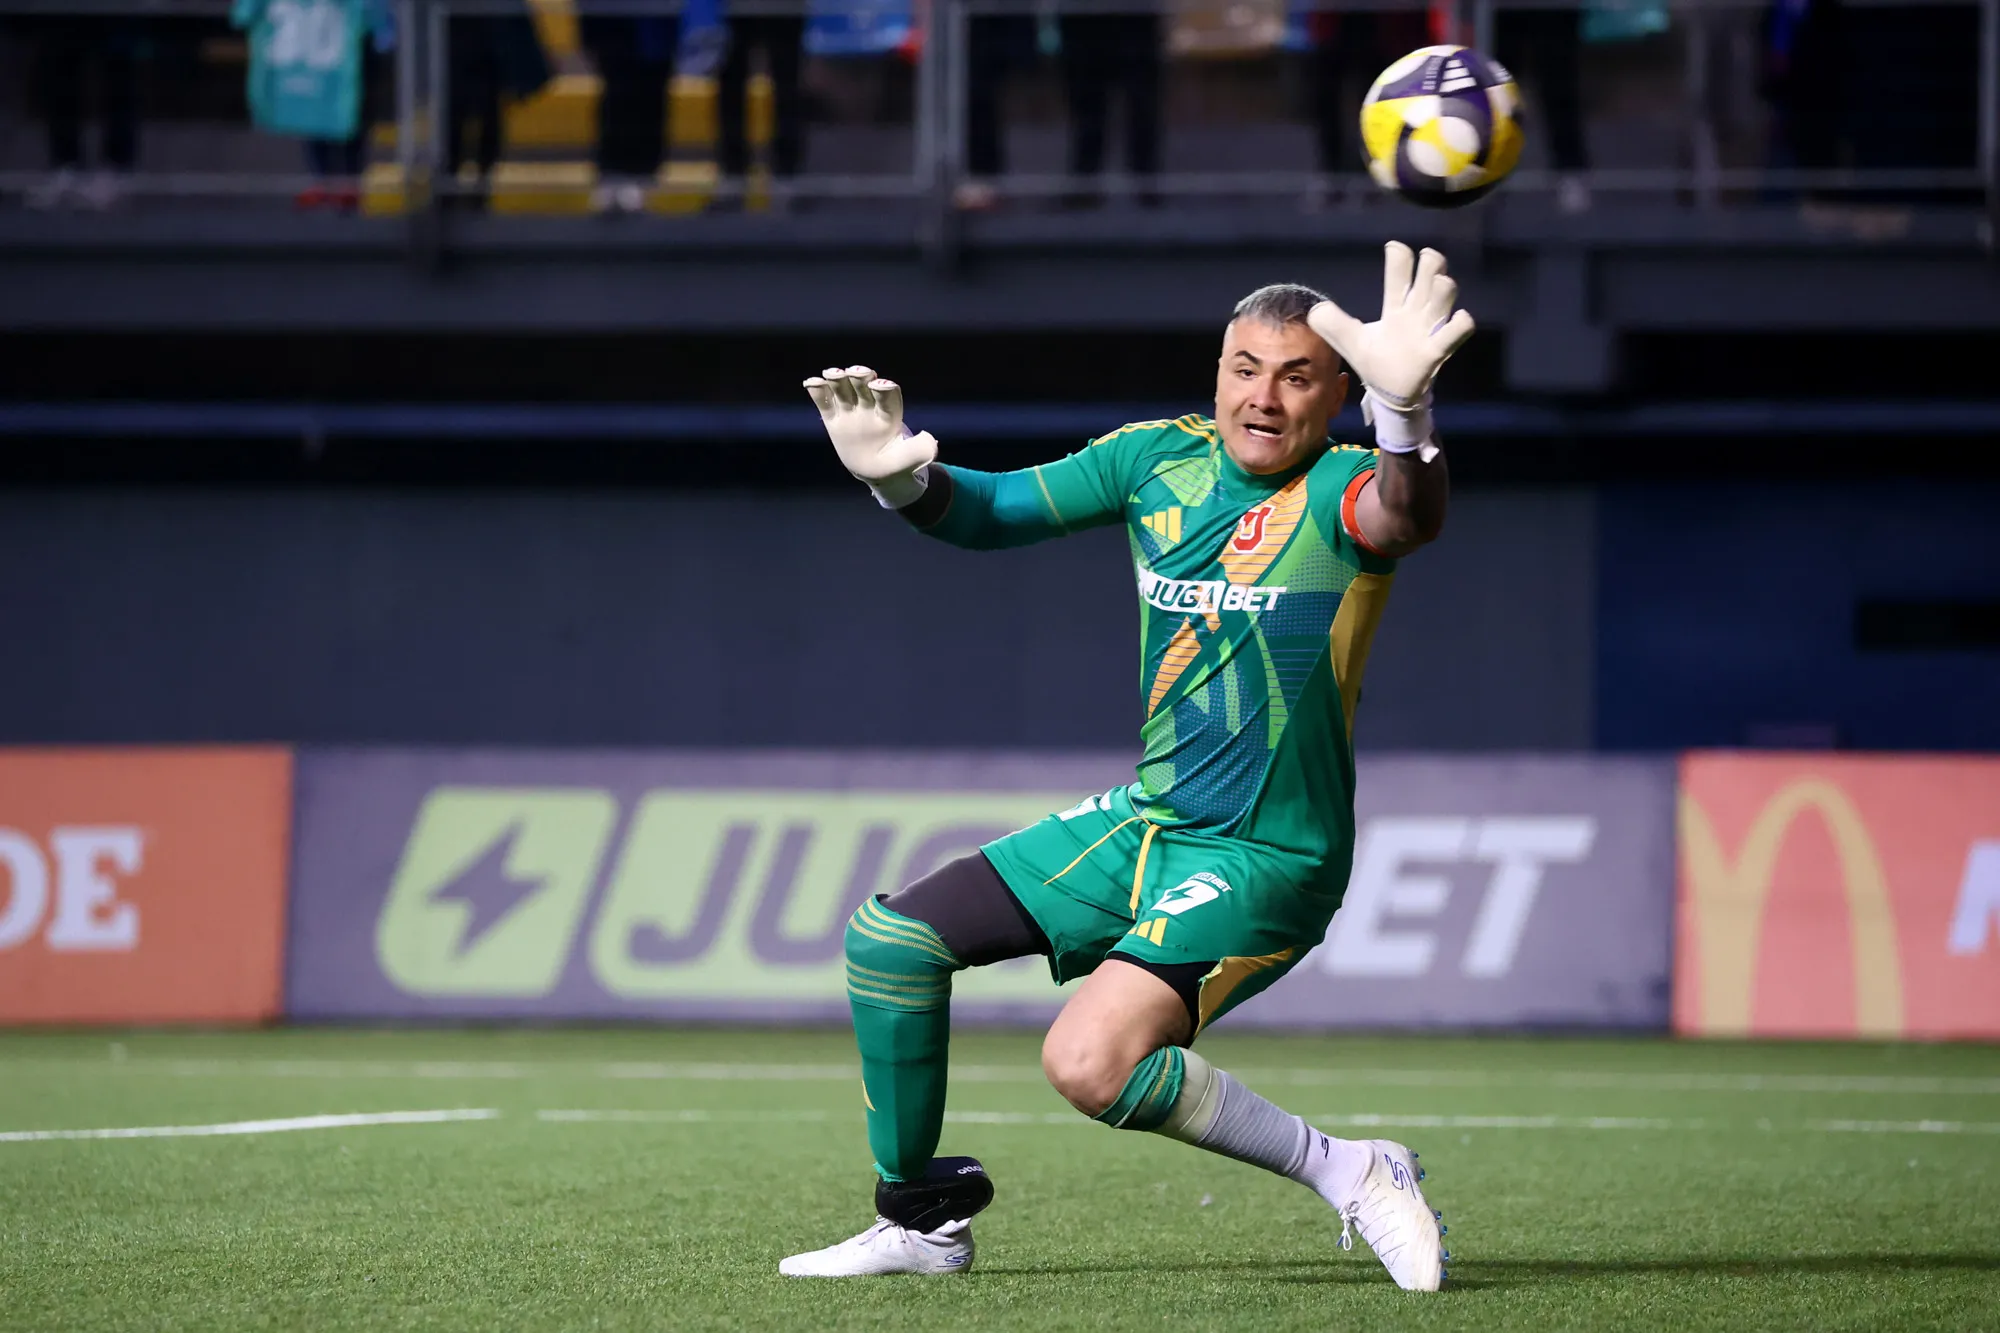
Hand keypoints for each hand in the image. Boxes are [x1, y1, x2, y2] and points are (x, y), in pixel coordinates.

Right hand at [804, 365, 938, 507]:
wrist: (876, 472)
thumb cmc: (896, 465)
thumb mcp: (911, 461)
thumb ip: (921, 450)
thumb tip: (929, 437)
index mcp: (890, 414)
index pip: (888, 396)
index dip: (885, 388)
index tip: (880, 385)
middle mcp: (870, 407)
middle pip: (864, 385)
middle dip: (861, 376)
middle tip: (856, 372)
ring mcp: (851, 411)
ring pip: (843, 388)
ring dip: (837, 378)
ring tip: (830, 373)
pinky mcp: (834, 418)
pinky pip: (824, 402)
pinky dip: (818, 391)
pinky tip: (810, 383)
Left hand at [1306, 241, 1475, 409]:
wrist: (1391, 393)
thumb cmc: (1376, 360)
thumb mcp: (1350, 342)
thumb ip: (1333, 325)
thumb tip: (1315, 310)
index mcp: (1396, 307)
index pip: (1399, 277)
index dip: (1399, 259)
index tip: (1394, 247)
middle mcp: (1416, 312)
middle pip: (1429, 277)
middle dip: (1431, 263)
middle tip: (1426, 257)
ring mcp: (1429, 330)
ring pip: (1444, 298)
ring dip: (1443, 288)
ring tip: (1440, 282)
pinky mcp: (1436, 352)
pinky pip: (1455, 334)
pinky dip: (1461, 324)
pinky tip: (1460, 318)